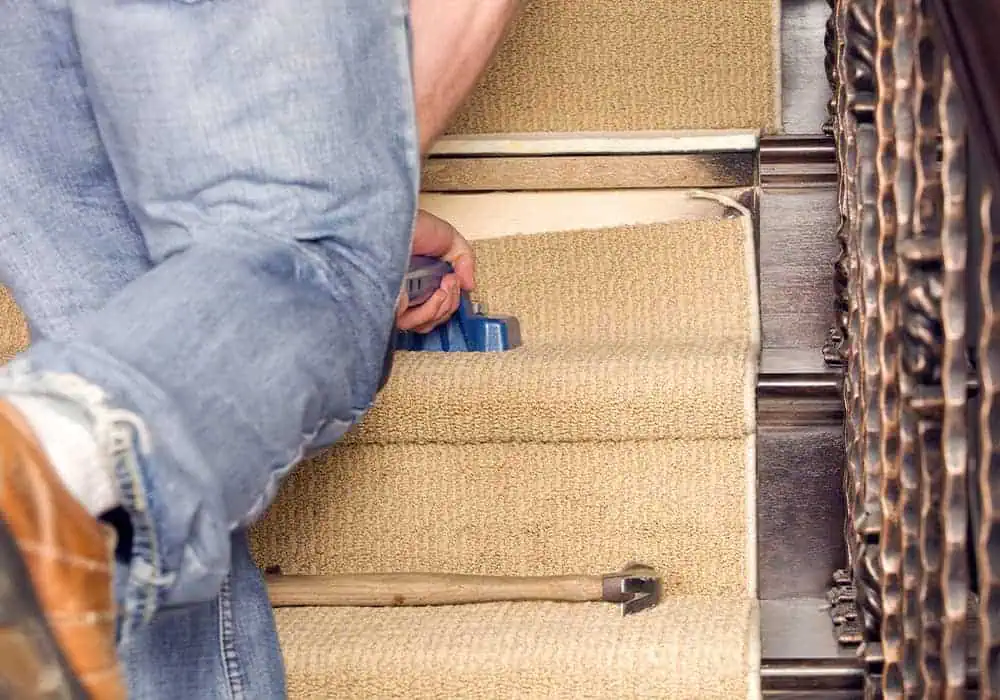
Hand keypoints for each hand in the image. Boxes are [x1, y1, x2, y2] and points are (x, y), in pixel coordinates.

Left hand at [396, 210, 475, 332]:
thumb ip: (464, 260)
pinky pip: (405, 320)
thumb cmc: (408, 223)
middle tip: (450, 282)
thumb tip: (470, 285)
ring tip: (441, 290)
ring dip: (439, 309)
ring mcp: (395, 298)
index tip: (455, 283)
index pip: (437, 308)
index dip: (450, 302)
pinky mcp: (385, 302)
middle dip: (450, 304)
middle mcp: (407, 291)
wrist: (391, 219)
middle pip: (433, 319)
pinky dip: (420, 311)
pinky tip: (423, 293)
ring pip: (422, 323)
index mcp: (420, 280)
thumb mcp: (448, 238)